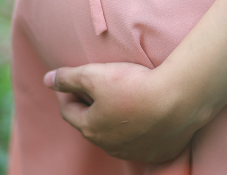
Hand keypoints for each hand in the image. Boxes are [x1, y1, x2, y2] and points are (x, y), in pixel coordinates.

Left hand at [44, 62, 211, 162]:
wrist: (179, 99)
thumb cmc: (133, 85)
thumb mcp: (94, 74)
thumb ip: (68, 77)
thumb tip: (47, 79)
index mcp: (91, 129)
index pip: (69, 111)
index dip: (67, 93)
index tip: (70, 80)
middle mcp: (110, 146)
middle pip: (93, 125)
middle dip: (90, 106)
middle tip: (96, 86)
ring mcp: (135, 152)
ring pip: (117, 135)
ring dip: (115, 119)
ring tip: (122, 99)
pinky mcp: (158, 152)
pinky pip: (143, 141)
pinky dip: (139, 128)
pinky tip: (146, 113)